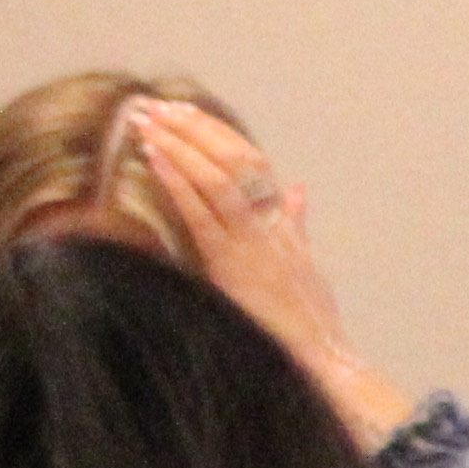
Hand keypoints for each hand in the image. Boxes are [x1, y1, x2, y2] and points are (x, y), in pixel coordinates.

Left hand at [116, 100, 413, 451]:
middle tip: (155, 105)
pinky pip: (204, 214)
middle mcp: (269, 226)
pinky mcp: (234, 264)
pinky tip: (154, 159)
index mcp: (281, 225)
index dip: (217, 134)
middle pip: (233, 159)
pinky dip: (179, 183)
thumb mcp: (307, 267)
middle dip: (193, 129)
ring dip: (180, 145)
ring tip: (147, 120)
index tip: (184, 112)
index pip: (250, 163)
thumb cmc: (312, 325)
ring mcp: (253, 243)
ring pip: (217, 178)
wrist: (321, 362)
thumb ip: (298, 226)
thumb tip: (297, 191)